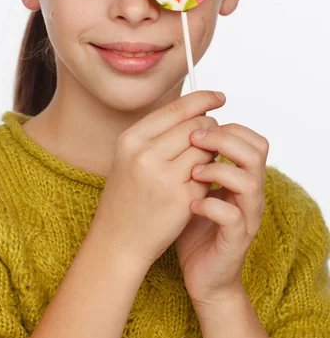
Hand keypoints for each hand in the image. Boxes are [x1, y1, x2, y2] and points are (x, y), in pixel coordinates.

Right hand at [92, 90, 224, 268]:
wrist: (118, 241)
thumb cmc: (127, 194)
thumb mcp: (130, 156)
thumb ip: (159, 132)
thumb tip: (198, 108)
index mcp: (131, 138)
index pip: (176, 108)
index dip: (203, 99)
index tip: (219, 97)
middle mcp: (145, 155)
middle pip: (196, 126)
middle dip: (211, 129)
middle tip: (212, 136)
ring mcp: (164, 177)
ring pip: (207, 150)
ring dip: (211, 153)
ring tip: (202, 161)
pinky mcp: (181, 199)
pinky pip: (208, 176)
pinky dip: (209, 176)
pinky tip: (199, 182)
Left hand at [174, 123, 268, 306]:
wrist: (203, 276)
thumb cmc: (195, 225)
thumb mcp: (194, 186)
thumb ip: (193, 159)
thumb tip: (177, 125)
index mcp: (244, 177)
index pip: (252, 139)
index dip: (228, 126)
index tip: (196, 125)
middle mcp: (251, 194)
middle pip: (257, 152)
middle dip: (225, 139)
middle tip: (194, 140)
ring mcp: (246, 218)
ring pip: (249, 182)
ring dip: (218, 170)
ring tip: (191, 173)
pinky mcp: (235, 241)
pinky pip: (232, 218)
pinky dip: (209, 206)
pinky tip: (190, 203)